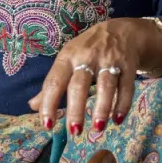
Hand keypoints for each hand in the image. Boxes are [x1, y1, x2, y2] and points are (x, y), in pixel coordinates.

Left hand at [29, 18, 161, 135]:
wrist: (122, 31)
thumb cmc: (87, 50)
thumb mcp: (67, 60)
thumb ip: (52, 84)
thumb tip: (32, 106)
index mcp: (67, 58)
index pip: (54, 82)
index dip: (49, 103)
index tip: (47, 125)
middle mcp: (87, 58)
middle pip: (79, 85)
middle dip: (76, 109)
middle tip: (74, 131)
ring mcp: (109, 61)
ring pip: (105, 86)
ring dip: (102, 109)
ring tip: (98, 128)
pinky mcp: (128, 65)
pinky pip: (126, 87)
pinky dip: (122, 105)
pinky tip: (117, 120)